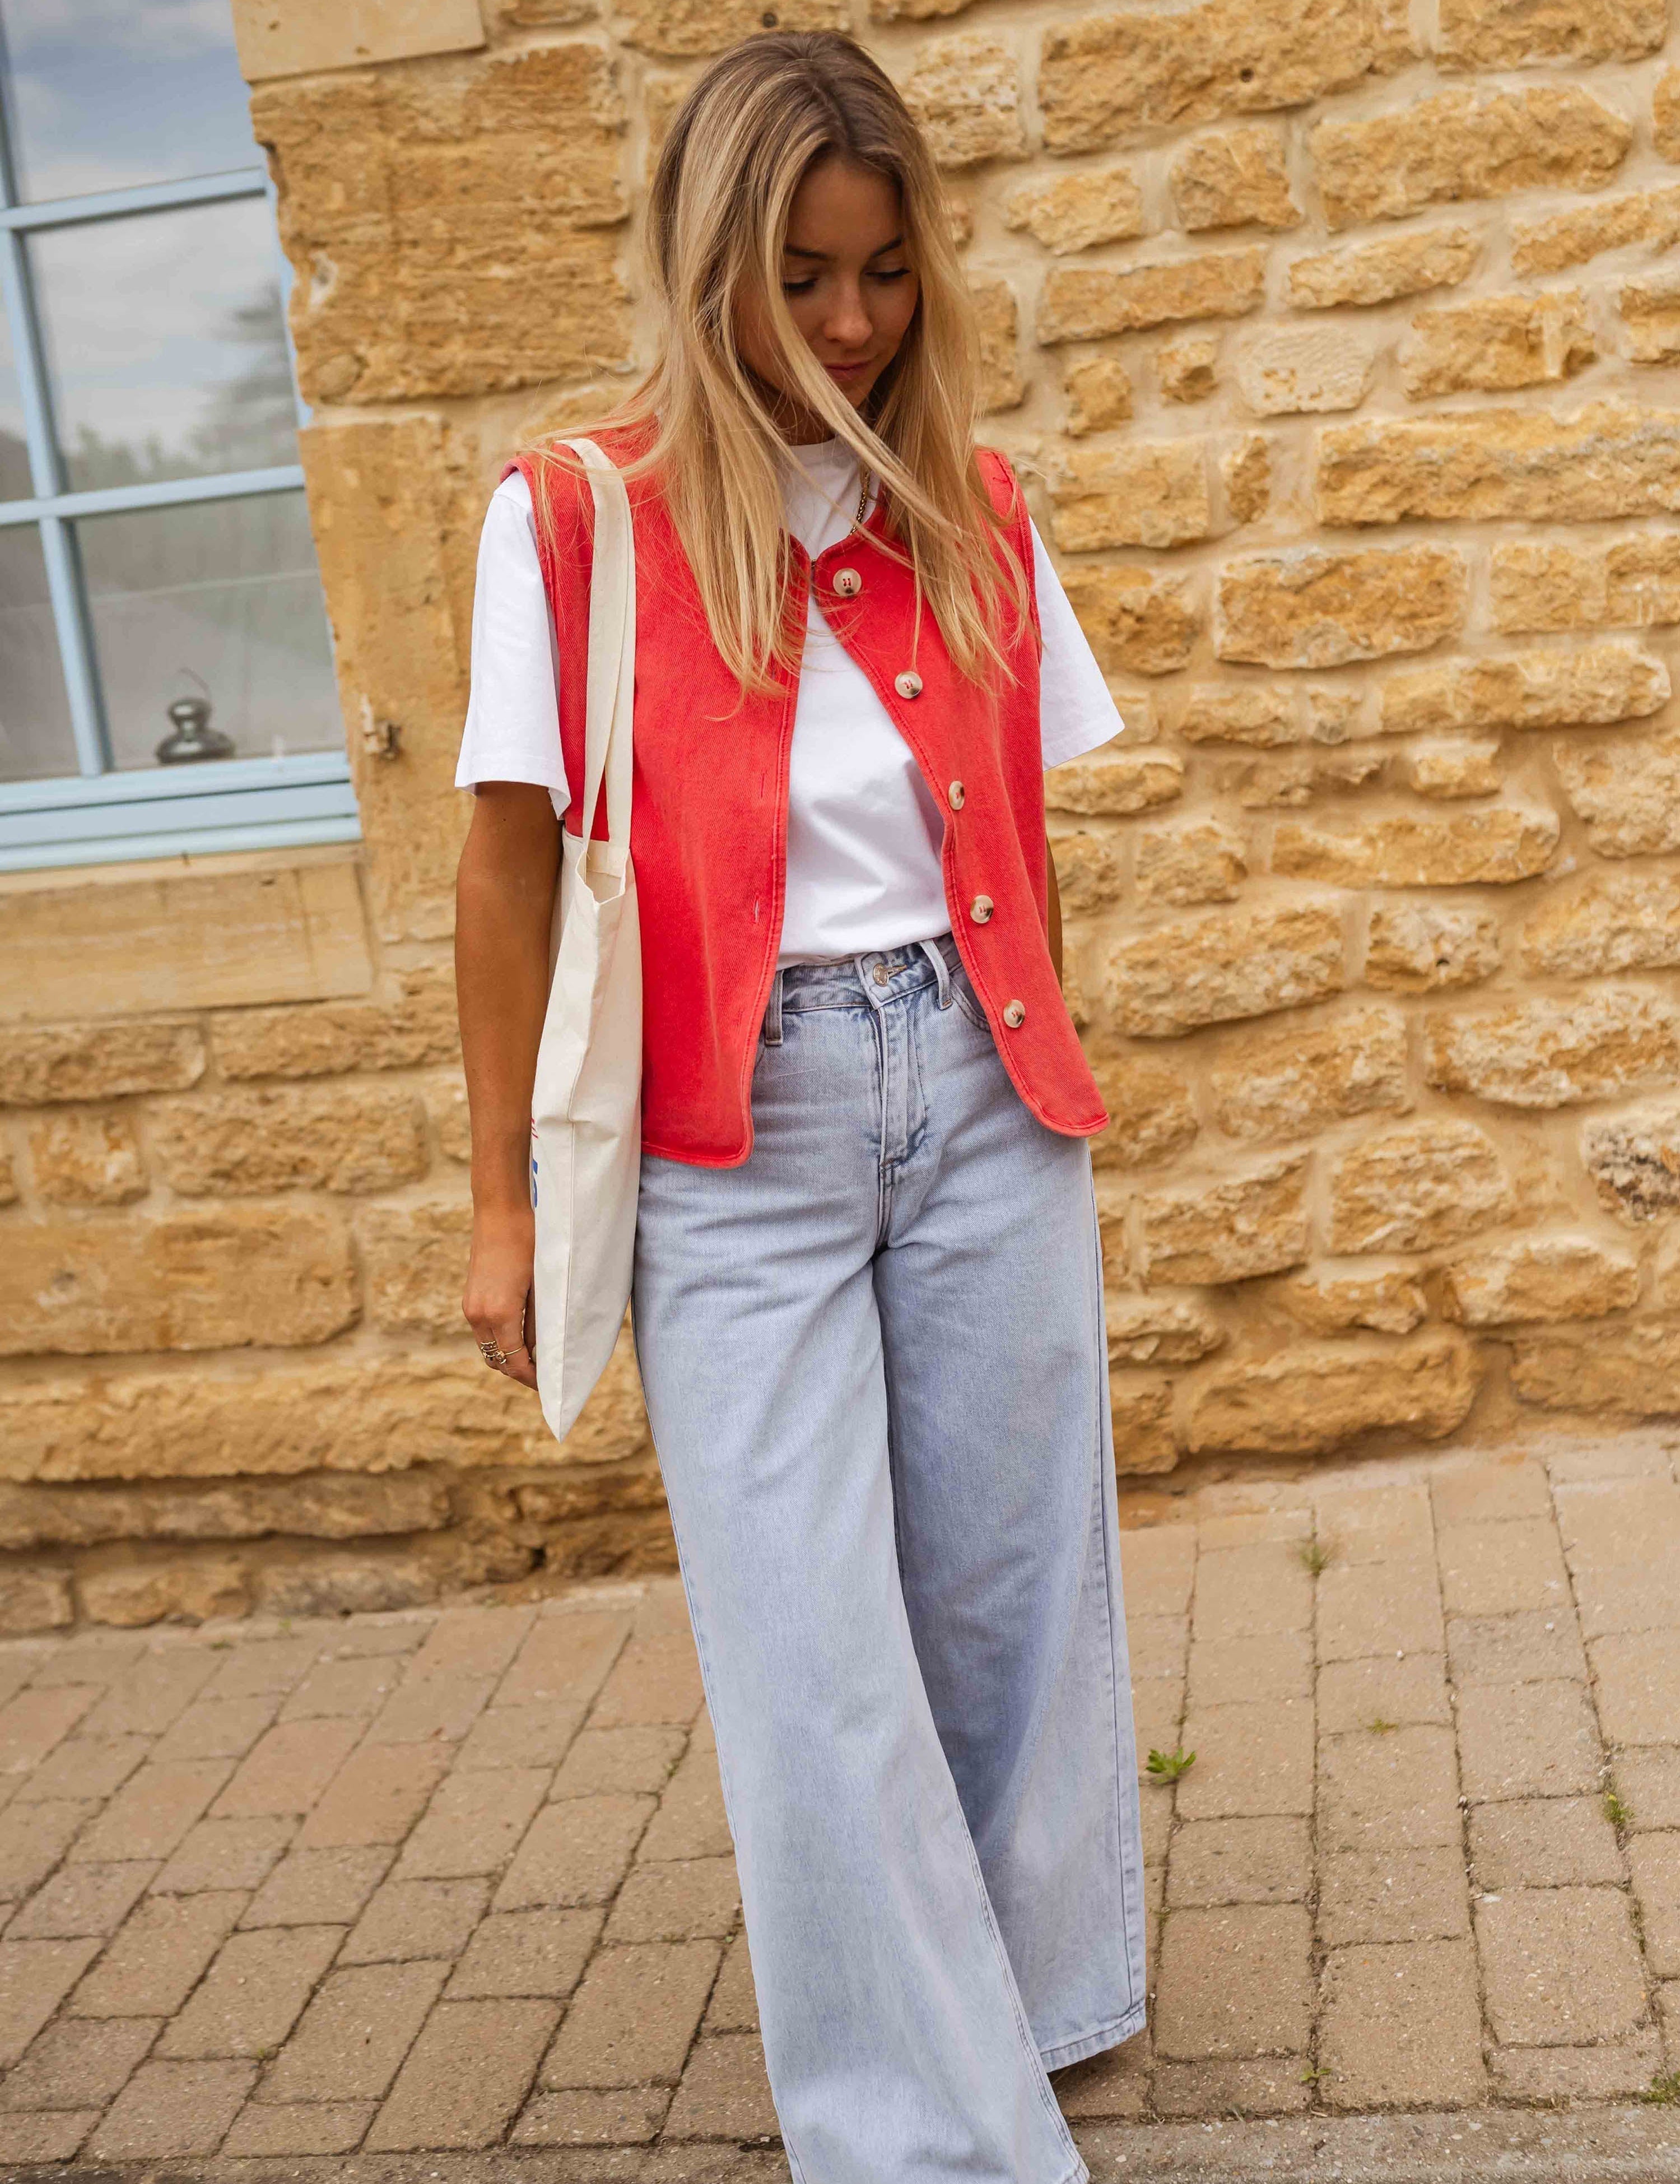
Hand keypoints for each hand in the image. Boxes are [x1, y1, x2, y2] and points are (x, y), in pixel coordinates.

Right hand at [463, 1204, 538, 1390]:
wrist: (500, 1211)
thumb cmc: (528, 1242)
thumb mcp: (542, 1285)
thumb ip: (539, 1322)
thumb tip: (543, 1351)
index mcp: (499, 1313)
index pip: (514, 1362)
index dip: (532, 1378)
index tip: (549, 1386)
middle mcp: (478, 1315)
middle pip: (497, 1361)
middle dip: (520, 1371)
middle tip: (545, 1374)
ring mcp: (470, 1307)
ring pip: (488, 1348)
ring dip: (508, 1356)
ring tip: (536, 1357)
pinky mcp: (469, 1299)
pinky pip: (483, 1332)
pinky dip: (500, 1340)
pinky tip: (521, 1335)